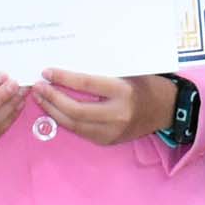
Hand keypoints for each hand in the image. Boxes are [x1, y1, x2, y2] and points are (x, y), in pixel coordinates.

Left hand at [34, 70, 161, 146]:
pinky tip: (54, 110)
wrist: (166, 109)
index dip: (64, 78)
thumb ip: (102, 70)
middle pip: (76, 110)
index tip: (47, 72)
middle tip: (38, 87)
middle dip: (53, 98)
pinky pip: (81, 132)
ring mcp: (112, 132)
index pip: (86, 85)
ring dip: (53, 111)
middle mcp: (117, 114)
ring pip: (74, 125)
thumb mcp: (128, 71)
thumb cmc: (146, 84)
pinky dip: (65, 121)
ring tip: (40, 98)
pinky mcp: (108, 141)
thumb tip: (69, 63)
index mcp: (123, 92)